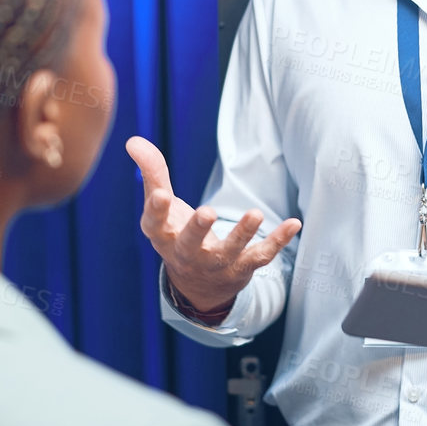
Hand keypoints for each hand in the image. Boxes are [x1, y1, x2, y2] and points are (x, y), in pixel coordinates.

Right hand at [126, 136, 301, 313]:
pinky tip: (294, 223)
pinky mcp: (242, 268)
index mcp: (163, 236)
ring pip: (230, 253)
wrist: (197, 285)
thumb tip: (133, 140)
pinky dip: (278, 241)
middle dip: (199, 230)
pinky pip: (261, 256)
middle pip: (191, 244)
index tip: (161, 195)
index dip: (157, 210)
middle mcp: (188, 254)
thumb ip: (152, 172)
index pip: (156, 224)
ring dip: (242, 234)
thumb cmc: (175, 233)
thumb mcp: (160, 206)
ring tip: (255, 214)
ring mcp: (216, 264)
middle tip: (207, 212)